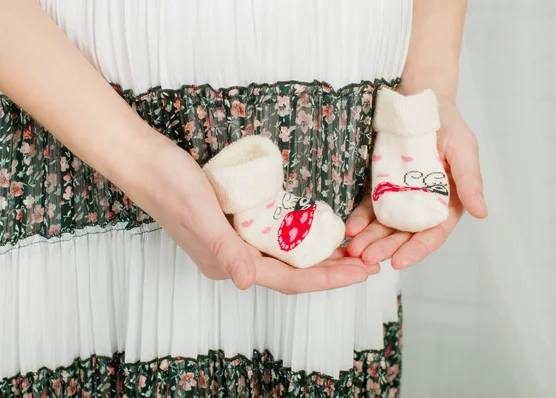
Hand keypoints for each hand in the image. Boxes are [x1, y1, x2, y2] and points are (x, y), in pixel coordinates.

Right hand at [125, 134, 374, 292]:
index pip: (289, 279)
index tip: (361, 272)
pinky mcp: (235, 222)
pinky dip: (300, 237)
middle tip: (367, 264)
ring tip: (351, 251)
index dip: (327, 278)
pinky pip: (275, 238)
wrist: (146, 162)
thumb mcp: (200, 216)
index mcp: (229, 264)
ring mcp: (235, 240)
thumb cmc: (170, 187)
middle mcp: (235, 258)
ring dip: (318, 255)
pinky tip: (316, 228)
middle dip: (331, 270)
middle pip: (292, 272)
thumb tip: (249, 283)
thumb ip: (225, 249)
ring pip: (286, 256)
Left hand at [344, 93, 487, 268]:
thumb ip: (470, 179)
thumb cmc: (446, 122)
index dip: (417, 250)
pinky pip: (368, 207)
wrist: (418, 98)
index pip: (432, 233)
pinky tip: (349, 228)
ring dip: (369, 240)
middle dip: (385, 248)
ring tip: (353, 250)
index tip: (398, 262)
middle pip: (404, 234)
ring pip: (384, 226)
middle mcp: (422, 204)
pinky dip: (359, 219)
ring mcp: (399, 197)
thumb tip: (482, 213)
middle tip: (366, 260)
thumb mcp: (463, 147)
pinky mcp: (380, 186)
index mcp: (447, 201)